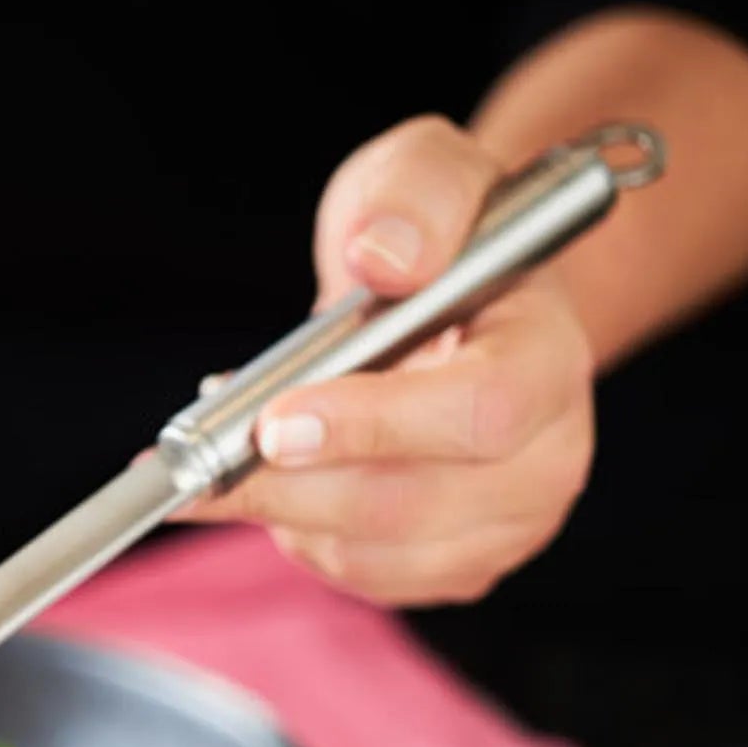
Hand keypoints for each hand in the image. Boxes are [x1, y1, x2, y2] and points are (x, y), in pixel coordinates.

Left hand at [180, 115, 596, 605]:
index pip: (478, 413)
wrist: (464, 298)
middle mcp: (547, 457)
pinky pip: (358, 576)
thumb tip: (382, 258)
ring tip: (234, 451)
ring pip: (369, 553)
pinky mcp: (458, 566)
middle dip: (285, 486)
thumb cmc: (443, 239)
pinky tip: (278, 478)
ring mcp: (508, 524)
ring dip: (279, 509)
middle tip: (198, 460)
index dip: (372, 425)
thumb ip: (414, 196)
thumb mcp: (427, 170)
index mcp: (549, 359)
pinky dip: (296, 533)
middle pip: (408, 505)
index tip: (275, 422)